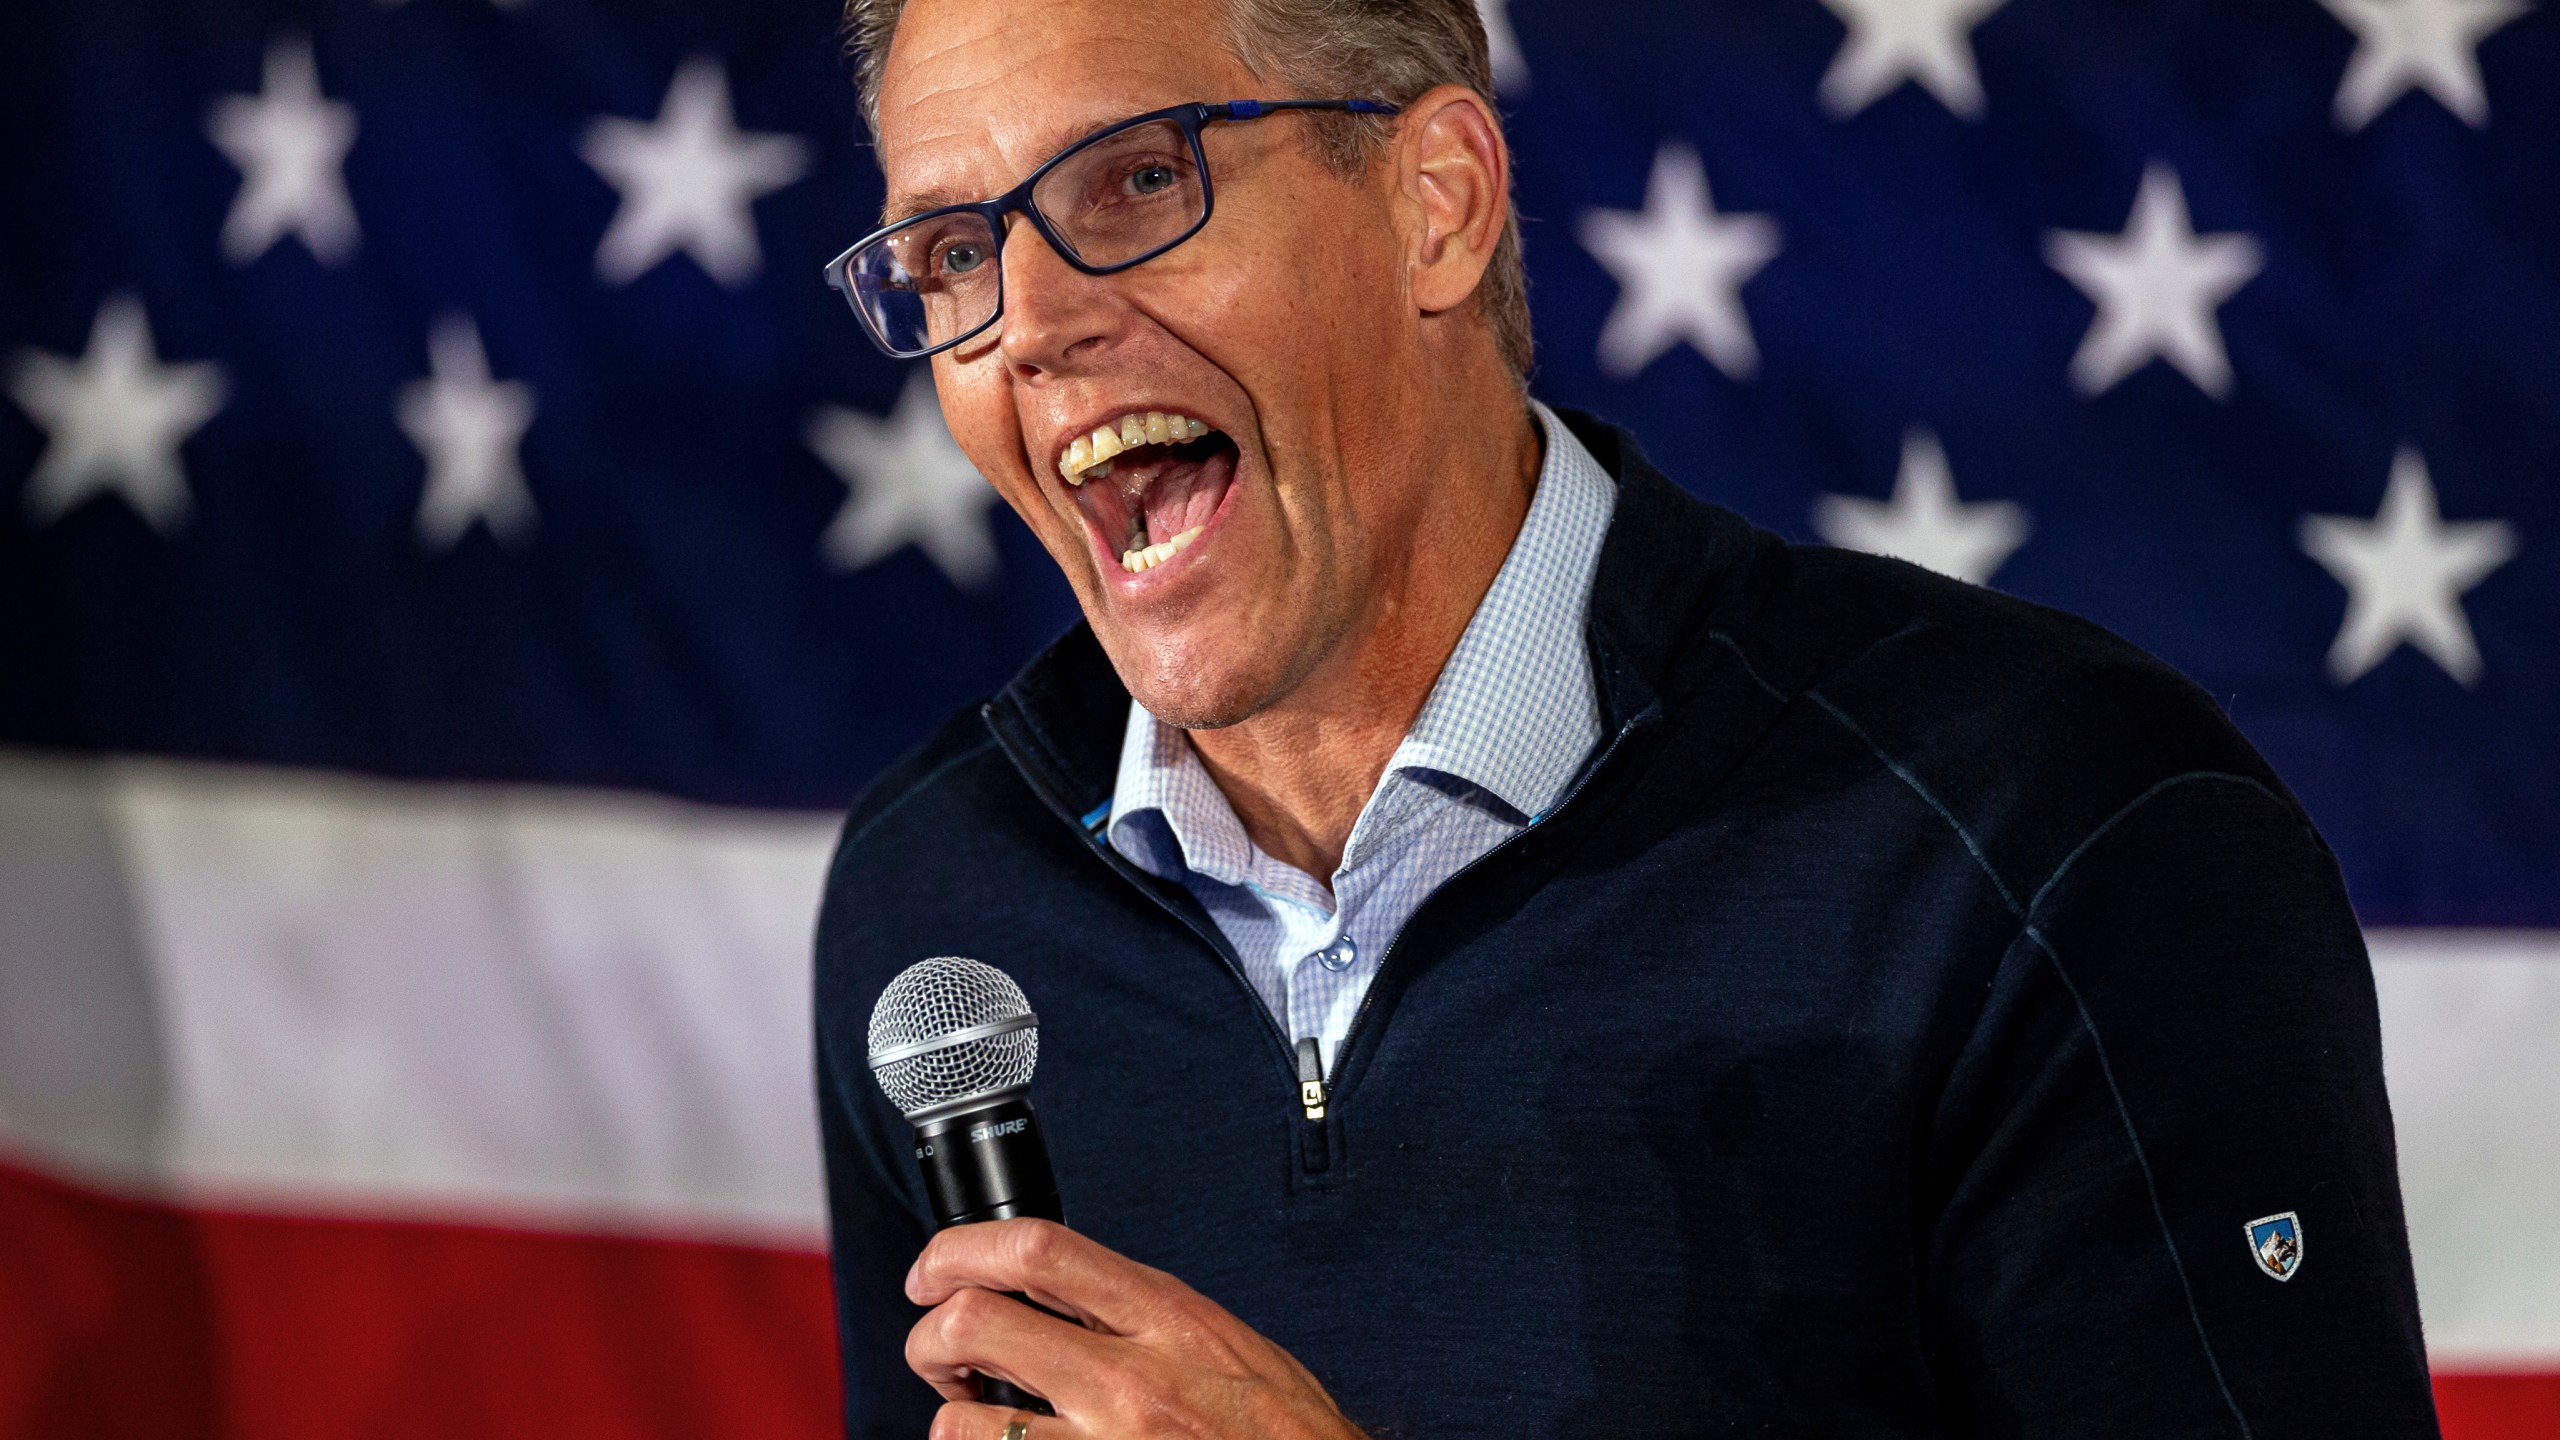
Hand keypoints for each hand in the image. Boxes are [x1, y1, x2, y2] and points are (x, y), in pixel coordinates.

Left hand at [904, 1218, 1367, 1439]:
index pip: (1038, 1251)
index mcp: (1166, 1318)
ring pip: (965, 1419)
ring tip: (972, 1414)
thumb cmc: (1282, 1431)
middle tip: (937, 1351)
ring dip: (952, 1414)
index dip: (962, 1250)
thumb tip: (1065, 1293)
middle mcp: (1130, 1382)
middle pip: (977, 1323)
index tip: (936, 1268)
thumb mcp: (1224, 1342)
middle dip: (931, 1335)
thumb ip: (1146, 1314)